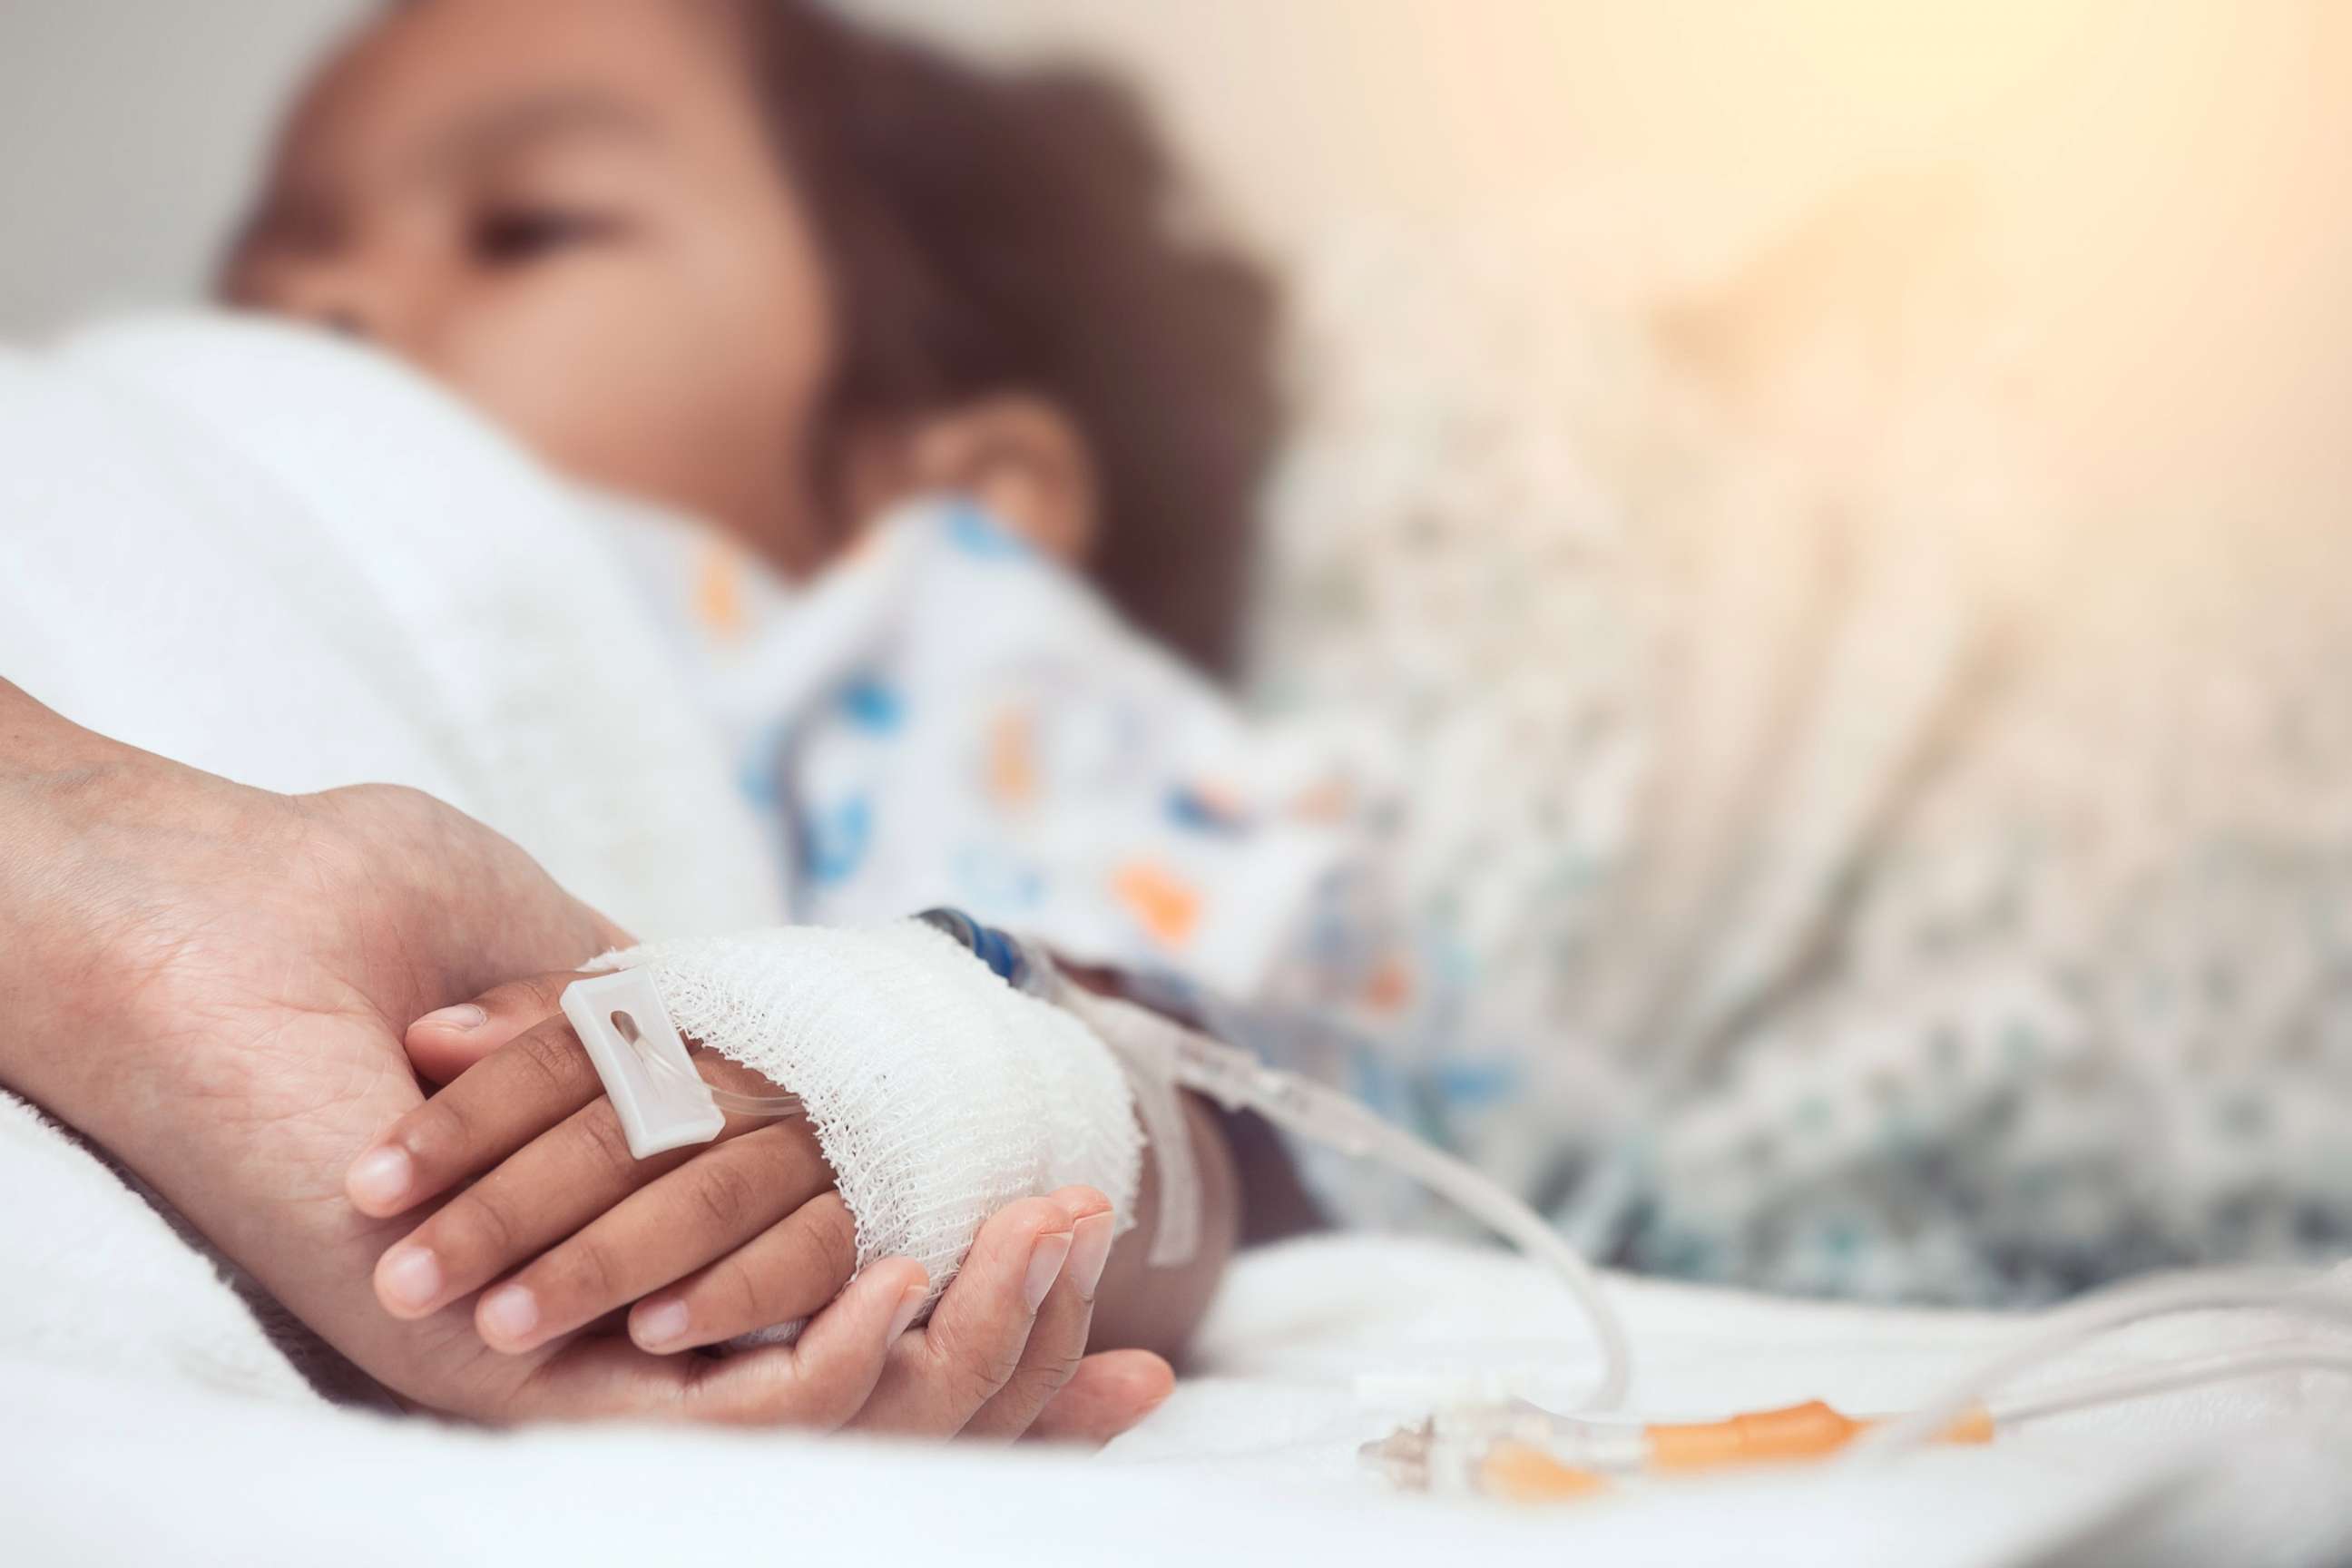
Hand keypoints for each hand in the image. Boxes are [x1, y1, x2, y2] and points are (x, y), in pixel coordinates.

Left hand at [0, 681, 1167, 1434]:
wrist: (172, 918)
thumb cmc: (343, 904)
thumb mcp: (561, 954)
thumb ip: (672, 1018)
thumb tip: (786, 1043)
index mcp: (622, 1195)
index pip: (824, 1267)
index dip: (974, 1291)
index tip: (1102, 1250)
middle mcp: (601, 1289)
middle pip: (841, 1355)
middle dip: (1011, 1353)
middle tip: (1119, 1286)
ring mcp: (561, 1332)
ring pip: (803, 1399)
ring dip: (955, 1357)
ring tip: (1054, 1256)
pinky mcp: (513, 1357)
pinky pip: (715, 1411)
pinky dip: (831, 1365)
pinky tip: (909, 1285)